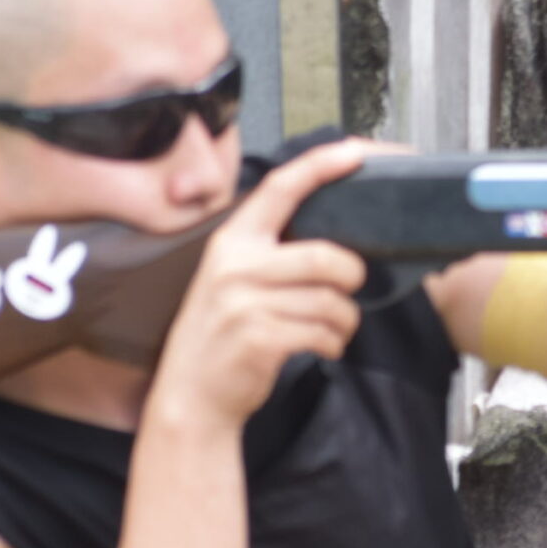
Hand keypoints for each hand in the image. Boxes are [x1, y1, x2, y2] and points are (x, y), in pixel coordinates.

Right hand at [147, 140, 371, 428]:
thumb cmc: (221, 335)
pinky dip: (333, 343)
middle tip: (347, 291)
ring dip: (344, 320)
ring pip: (331, 301)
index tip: (356, 152)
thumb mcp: (231, 279)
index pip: (280, 188)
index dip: (321, 166)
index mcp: (232, 242)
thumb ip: (270, 253)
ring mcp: (246, 303)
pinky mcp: (260, 338)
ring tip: (330, 328)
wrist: (191, 395)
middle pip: (326, 257)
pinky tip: (320, 347)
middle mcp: (236, 266)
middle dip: (351, 277)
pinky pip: (322, 333)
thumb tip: (331, 238)